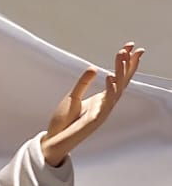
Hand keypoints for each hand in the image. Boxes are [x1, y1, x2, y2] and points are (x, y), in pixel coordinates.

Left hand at [40, 42, 143, 165]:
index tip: (130, 46)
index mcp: (102, 99)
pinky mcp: (96, 119)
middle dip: (128, 64)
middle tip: (132, 47)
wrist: (54, 140)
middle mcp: (105, 105)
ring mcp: (102, 112)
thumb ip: (83, 83)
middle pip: (122, 82)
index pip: (118, 78)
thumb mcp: (73, 96)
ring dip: (120, 72)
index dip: (125, 63)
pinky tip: (110, 76)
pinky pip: (106, 103)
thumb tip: (94, 68)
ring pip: (117, 90)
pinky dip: (110, 90)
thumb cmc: (63, 121)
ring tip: (122, 56)